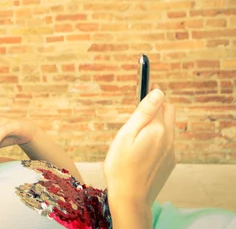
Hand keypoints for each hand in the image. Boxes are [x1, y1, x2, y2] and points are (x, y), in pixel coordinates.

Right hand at [103, 89, 175, 206]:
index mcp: (158, 130)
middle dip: (156, 108)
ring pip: (167, 129)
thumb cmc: (121, 166)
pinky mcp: (169, 163)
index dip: (150, 95)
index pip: (161, 102)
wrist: (130, 199)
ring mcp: (171, 152)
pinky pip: (165, 143)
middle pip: (169, 113)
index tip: (141, 92)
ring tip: (134, 137)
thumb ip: (143, 113)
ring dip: (155, 125)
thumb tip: (158, 92)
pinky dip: (155, 140)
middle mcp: (169, 140)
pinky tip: (140, 151)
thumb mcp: (126, 135)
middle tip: (135, 117)